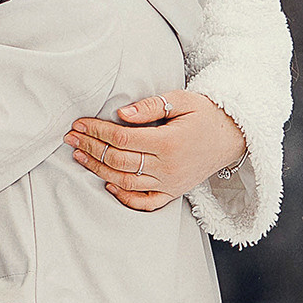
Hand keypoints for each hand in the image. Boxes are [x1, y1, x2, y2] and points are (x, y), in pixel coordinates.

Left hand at [66, 90, 246, 211]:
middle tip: (70, 138)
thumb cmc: (205, 114)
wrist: (233, 136)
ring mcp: (171, 183)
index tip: (78, 124)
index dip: (96, 131)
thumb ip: (150, 106)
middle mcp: (168, 167)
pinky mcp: (174, 192)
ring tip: (79, 156)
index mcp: (168, 142)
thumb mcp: (182, 100)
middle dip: (90, 148)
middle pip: (118, 161)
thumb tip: (121, 114)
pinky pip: (146, 202)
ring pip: (126, 182)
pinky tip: (108, 185)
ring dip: (98, 170)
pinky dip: (125, 197)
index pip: (121, 139)